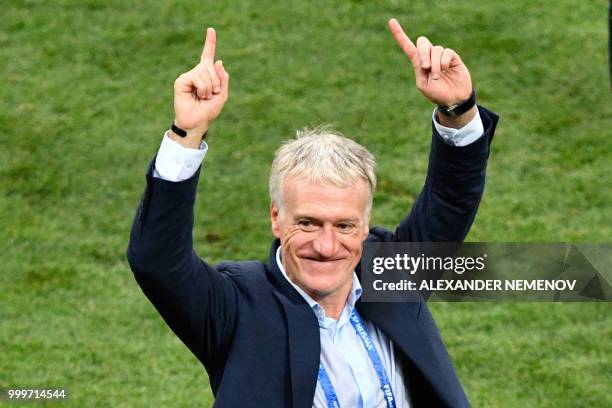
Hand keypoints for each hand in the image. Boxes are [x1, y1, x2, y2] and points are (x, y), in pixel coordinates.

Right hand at [173, 27, 228, 145]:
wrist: (197, 122)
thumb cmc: (208, 110)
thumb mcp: (222, 95)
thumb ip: (223, 79)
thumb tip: (218, 61)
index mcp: (206, 74)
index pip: (208, 55)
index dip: (210, 43)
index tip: (211, 30)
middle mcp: (196, 72)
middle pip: (210, 66)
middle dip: (216, 82)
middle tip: (211, 95)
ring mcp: (188, 76)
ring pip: (205, 73)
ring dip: (209, 88)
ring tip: (203, 97)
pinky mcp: (181, 81)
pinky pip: (197, 78)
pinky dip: (202, 88)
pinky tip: (197, 95)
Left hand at [388, 18, 471, 106]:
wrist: (453, 99)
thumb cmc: (437, 94)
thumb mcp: (423, 85)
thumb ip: (420, 71)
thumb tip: (427, 59)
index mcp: (418, 63)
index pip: (407, 46)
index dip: (399, 34)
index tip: (391, 21)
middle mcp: (429, 56)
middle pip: (422, 41)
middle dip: (423, 52)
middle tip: (425, 67)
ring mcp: (441, 56)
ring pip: (435, 49)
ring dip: (434, 64)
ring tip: (437, 75)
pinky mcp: (452, 57)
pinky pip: (446, 52)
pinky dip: (443, 62)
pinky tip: (445, 69)